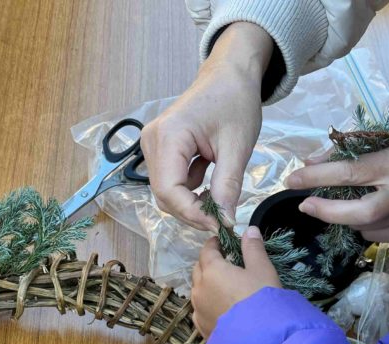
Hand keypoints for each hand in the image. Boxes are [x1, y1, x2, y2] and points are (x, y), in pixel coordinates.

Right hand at [141, 22, 272, 230]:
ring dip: (192, 200)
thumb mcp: (237, 146)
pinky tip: (209, 175)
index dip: (193, 214)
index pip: (169, 191)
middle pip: (164, 195)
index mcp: (168, 137)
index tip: (220, 224)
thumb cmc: (235, 101)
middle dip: (192, 211)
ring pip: (167, 191)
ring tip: (219, 193)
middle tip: (223, 217)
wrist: (230, 74)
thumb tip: (224, 221)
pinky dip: (190, 188)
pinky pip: (170, 180)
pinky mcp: (160, 148)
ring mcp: (152, 145)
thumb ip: (227, 186)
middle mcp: (151, 142)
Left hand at [191, 226, 280, 337]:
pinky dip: (207, 304)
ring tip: (222, 286)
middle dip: (208, 263)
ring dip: (206, 284)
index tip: (220, 242)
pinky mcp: (201, 328)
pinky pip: (200, 310)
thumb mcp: (262, 270)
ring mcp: (198, 310)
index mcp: (212, 270)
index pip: (207, 251)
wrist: (259, 340)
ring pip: (197, 291)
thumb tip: (250, 230)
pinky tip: (218, 308)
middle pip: (198, 270)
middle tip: (223, 262)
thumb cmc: (262, 299)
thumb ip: (253, 249)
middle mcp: (199, 289)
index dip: (213, 244)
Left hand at [285, 126, 388, 241]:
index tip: (293, 180)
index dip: (316, 177)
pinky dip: (365, 226)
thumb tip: (311, 163)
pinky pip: (378, 236)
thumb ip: (347, 150)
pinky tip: (368, 213)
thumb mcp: (385, 137)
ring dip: (346, 217)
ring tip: (344, 203)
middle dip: (325, 210)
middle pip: (356, 213)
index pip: (349, 172)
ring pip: (364, 227)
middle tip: (306, 205)